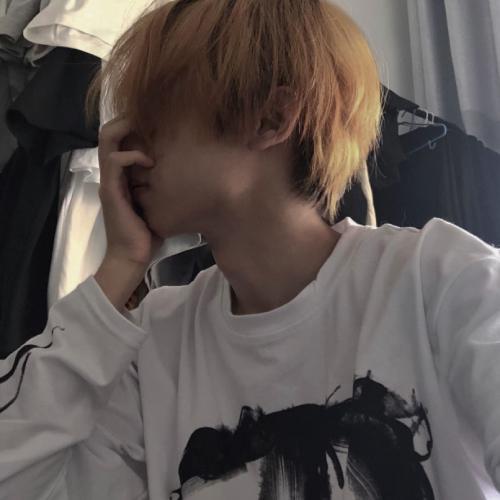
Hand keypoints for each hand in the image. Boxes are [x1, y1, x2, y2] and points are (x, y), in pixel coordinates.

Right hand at [98, 114, 162, 265]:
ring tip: (148, 135)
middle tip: (147, 118)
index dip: (132, 127)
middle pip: (108, 133)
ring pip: (108, 140)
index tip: (155, 123)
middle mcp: (112, 175)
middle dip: (126, 120)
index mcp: (121, 177)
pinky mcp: (111, 191)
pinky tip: (150, 162)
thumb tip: (190, 177)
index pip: (119, 140)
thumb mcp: (159, 205)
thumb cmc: (147, 234)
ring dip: (128, 131)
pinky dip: (132, 155)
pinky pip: (115, 160)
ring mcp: (110, 181)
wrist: (132, 257)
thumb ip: (164, 189)